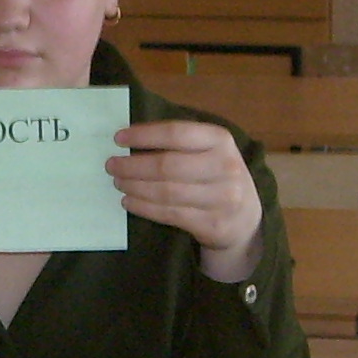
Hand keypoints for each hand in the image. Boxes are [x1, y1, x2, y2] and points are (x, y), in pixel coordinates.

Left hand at [110, 121, 264, 280]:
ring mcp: (220, 198)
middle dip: (132, 166)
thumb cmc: (217, 176)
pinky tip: (129, 201)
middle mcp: (224, 167)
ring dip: (134, 187)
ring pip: (165, 192)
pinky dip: (143, 207)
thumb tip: (131, 140)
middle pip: (167, 166)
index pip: (176, 133)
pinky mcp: (211, 224)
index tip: (118, 138)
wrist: (245, 219)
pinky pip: (168, 214)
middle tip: (111, 165)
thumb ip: (180, 143)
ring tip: (118, 182)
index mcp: (220, 140)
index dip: (144, 135)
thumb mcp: (209, 151)